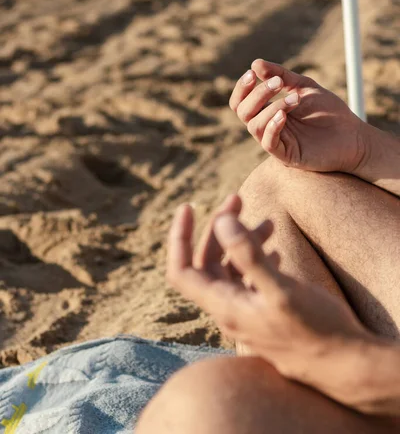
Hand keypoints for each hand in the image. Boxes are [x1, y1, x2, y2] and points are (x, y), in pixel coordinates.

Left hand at [168, 197, 373, 409]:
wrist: (345, 366)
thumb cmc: (315, 330)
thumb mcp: (281, 290)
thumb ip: (249, 256)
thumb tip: (221, 222)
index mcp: (225, 306)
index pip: (182, 270)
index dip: (179, 237)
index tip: (189, 206)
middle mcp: (230, 311)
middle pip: (208, 263)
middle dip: (220, 228)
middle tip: (238, 199)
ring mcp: (248, 313)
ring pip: (232, 270)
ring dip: (243, 241)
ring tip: (270, 222)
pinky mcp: (266, 314)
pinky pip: (250, 280)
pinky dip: (257, 258)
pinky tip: (276, 250)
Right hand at [230, 59, 366, 172]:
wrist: (353, 135)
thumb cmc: (328, 111)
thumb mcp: (304, 86)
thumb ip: (280, 75)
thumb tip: (255, 64)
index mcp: (268, 111)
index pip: (241, 102)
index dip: (242, 88)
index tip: (252, 73)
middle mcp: (267, 126)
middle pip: (242, 112)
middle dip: (257, 94)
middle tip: (278, 83)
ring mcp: (276, 141)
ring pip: (254, 125)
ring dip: (271, 107)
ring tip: (295, 98)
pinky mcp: (286, 156)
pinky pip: (268, 142)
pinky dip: (272, 126)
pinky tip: (284, 115)